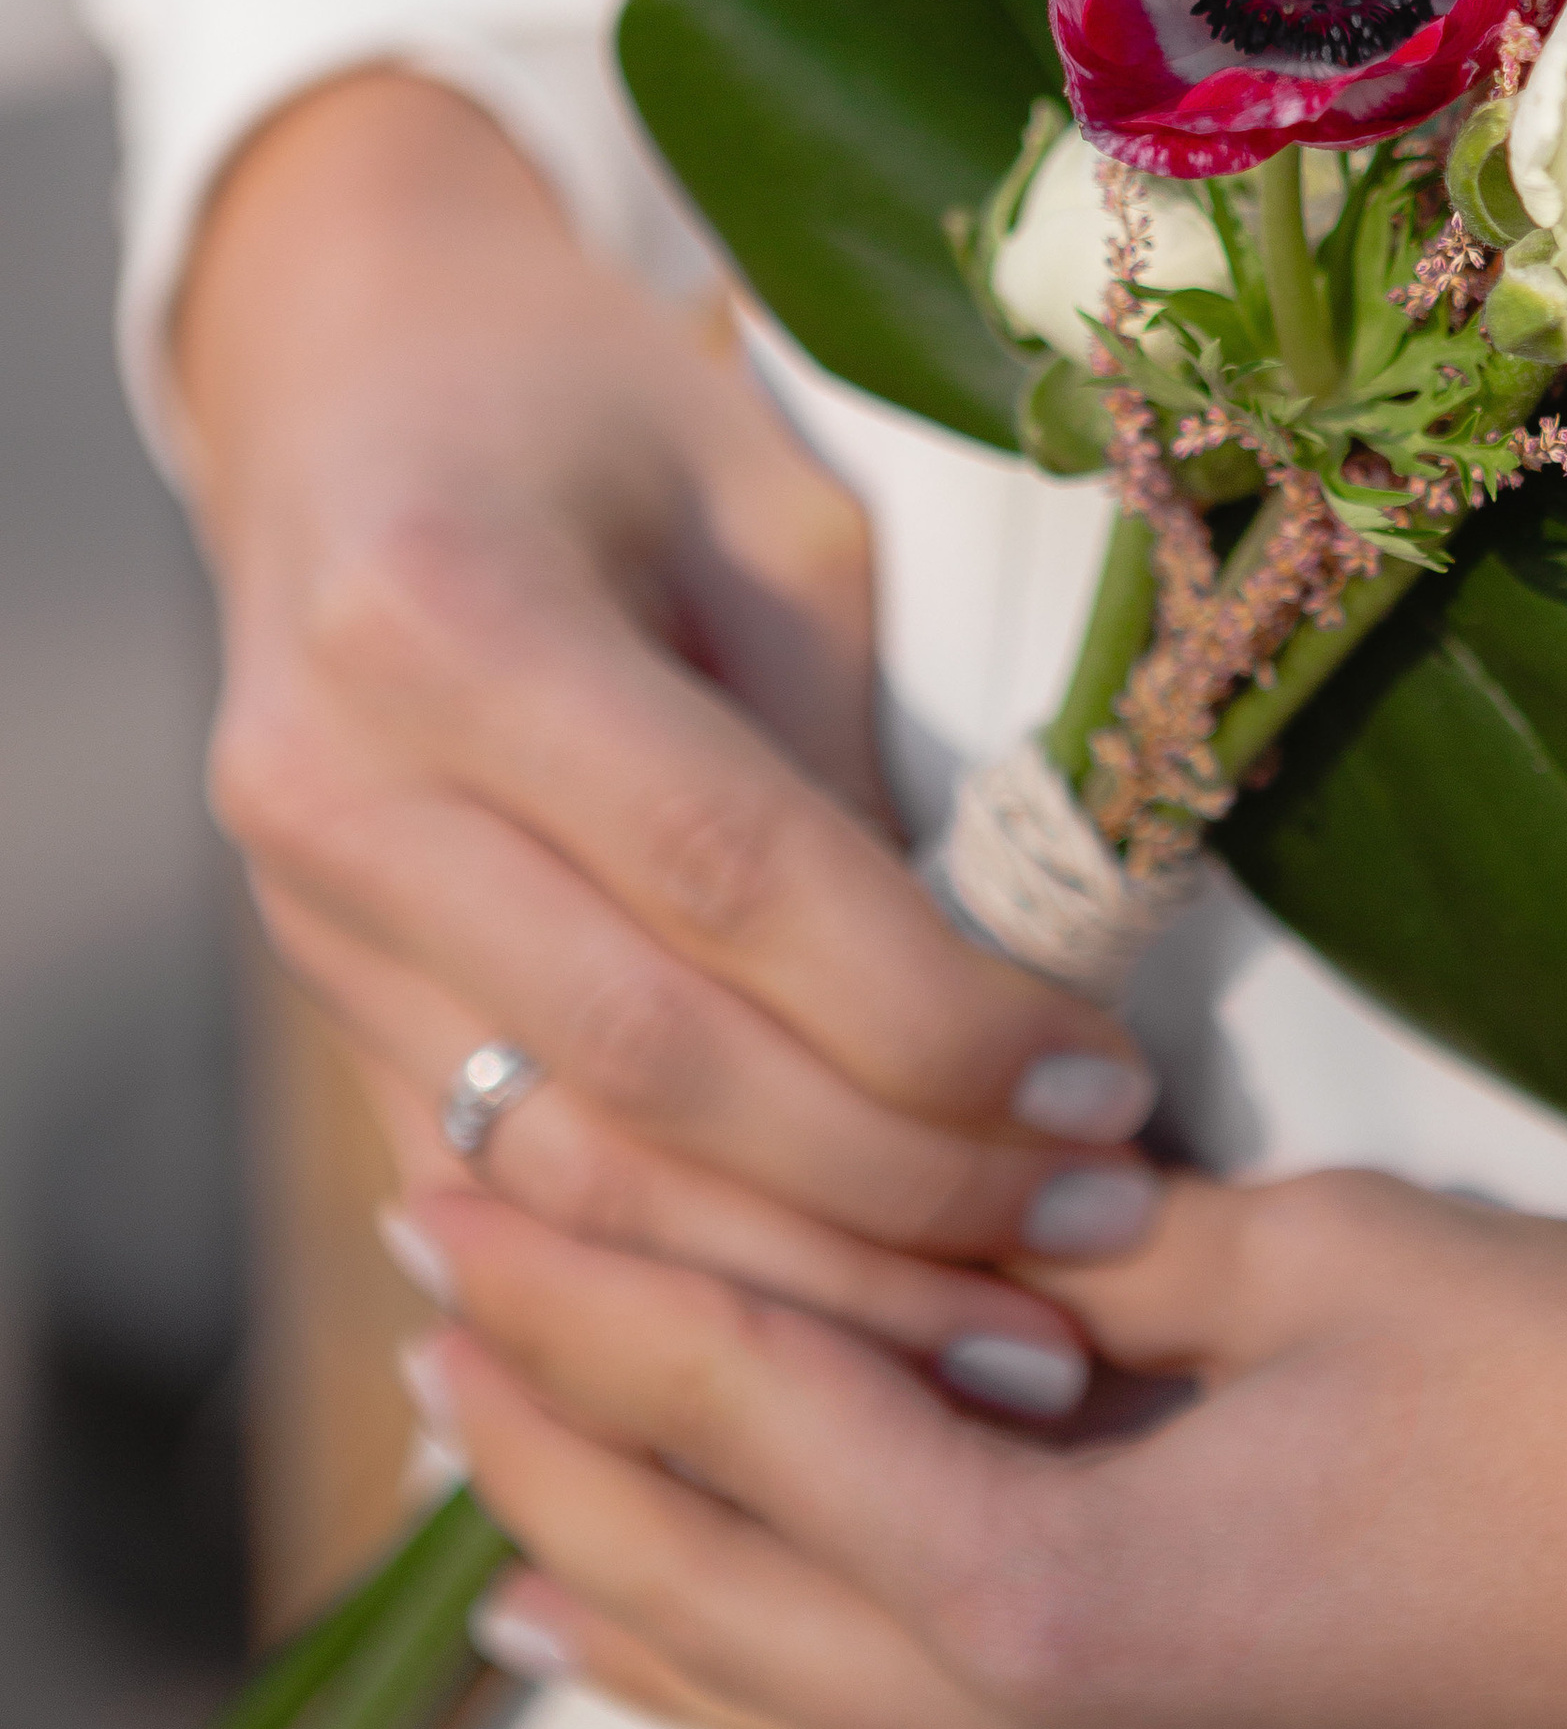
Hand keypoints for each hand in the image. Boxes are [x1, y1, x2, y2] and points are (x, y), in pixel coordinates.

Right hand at [179, 69, 1166, 1410]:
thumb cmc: (599, 408)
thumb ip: (847, 751)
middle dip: (897, 1191)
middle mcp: (336, 788)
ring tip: (1013, 1340)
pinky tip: (843, 1339)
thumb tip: (989, 1012)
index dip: (931, 1015)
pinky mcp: (320, 1002)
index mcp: (446, 613)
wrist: (344, 387)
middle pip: (646, 1063)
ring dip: (804, 1287)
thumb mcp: (767, 509)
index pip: (727, 874)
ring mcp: (301, 918)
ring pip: (567, 1175)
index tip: (1104, 1092)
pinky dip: (682, 1285)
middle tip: (1103, 1244)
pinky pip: (509, 1190)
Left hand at [394, 1154, 1566, 1728]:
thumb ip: (1091, 1249)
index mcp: (1047, 1605)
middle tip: (439, 1302)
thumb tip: (957, 1201)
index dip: (582, 1280)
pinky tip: (782, 1690)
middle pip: (710, 1598)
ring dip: (647, 1608)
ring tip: (518, 1515)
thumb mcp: (1327, 1263)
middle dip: (553, 1438)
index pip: (730, 1412)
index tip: (466, 1174)